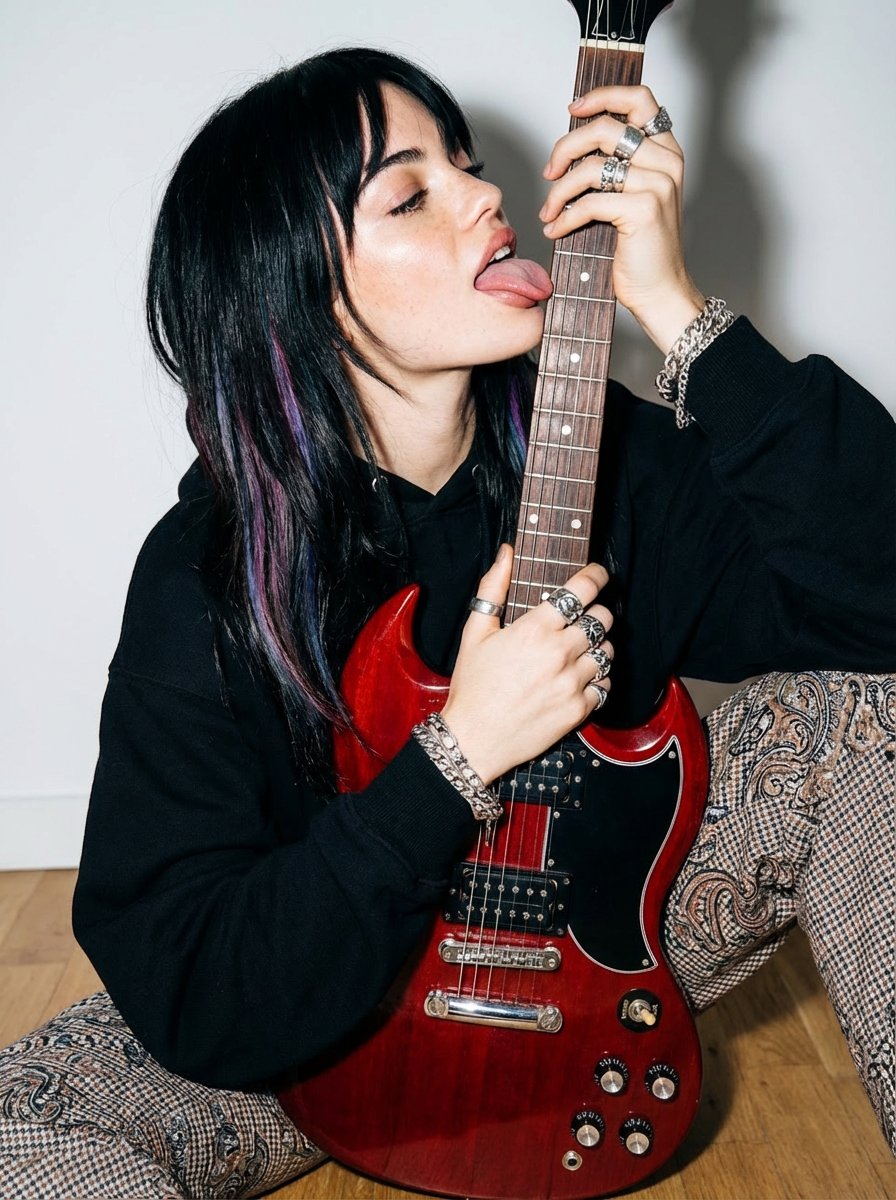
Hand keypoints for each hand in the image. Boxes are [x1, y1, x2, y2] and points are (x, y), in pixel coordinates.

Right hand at [440, 545, 614, 783]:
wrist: (474, 739)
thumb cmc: (472, 686)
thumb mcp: (474, 632)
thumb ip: (493, 588)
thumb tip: (506, 553)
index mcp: (535, 629)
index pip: (582, 590)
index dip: (596, 576)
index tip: (598, 573)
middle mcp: (559, 652)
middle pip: (603, 618)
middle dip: (596, 613)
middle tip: (582, 619)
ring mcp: (572, 682)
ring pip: (609, 651)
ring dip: (598, 647)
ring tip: (579, 652)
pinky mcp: (579, 709)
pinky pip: (606, 685)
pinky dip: (598, 680)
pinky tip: (579, 680)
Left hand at [540, 84, 703, 352]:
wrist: (660, 291)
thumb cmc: (641, 250)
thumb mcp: (630, 198)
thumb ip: (614, 166)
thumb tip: (570, 147)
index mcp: (666, 151)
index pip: (639, 98)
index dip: (602, 95)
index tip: (573, 108)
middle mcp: (666, 161)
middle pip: (604, 128)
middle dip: (565, 149)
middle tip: (549, 172)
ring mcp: (658, 184)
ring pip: (591, 167)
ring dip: (559, 191)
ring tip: (549, 210)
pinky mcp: (644, 209)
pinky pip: (589, 202)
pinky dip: (564, 218)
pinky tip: (556, 230)